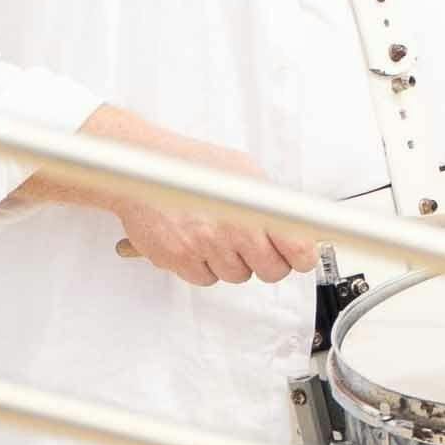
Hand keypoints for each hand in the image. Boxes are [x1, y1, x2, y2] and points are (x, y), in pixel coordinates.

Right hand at [49, 103, 321, 288]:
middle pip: (271, 270)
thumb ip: (271, 200)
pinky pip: (207, 279)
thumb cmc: (191, 165)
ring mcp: (204, 247)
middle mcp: (230, 228)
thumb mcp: (243, 171)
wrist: (142, 167)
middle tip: (257, 244)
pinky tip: (199, 242)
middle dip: (269, 261)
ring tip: (219, 234)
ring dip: (234, 261)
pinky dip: (205, 265)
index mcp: (252, 205)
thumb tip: (300, 221)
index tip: (301, 256)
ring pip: (238, 276)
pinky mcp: (179, 260)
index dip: (301, 256)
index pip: (296, 248)